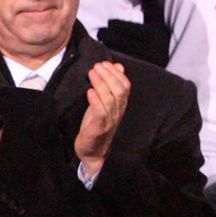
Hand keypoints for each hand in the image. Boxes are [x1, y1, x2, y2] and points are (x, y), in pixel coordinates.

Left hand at [73, 61, 130, 177]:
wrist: (92, 152)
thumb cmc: (97, 125)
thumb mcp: (104, 103)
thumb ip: (110, 86)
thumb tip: (118, 66)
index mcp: (121, 106)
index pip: (126, 86)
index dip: (117, 73)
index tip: (106, 64)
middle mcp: (118, 112)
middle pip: (120, 90)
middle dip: (109, 75)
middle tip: (97, 66)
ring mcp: (109, 121)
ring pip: (110, 99)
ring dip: (101, 84)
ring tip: (92, 73)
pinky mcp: (98, 128)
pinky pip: (100, 113)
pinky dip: (96, 101)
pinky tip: (89, 91)